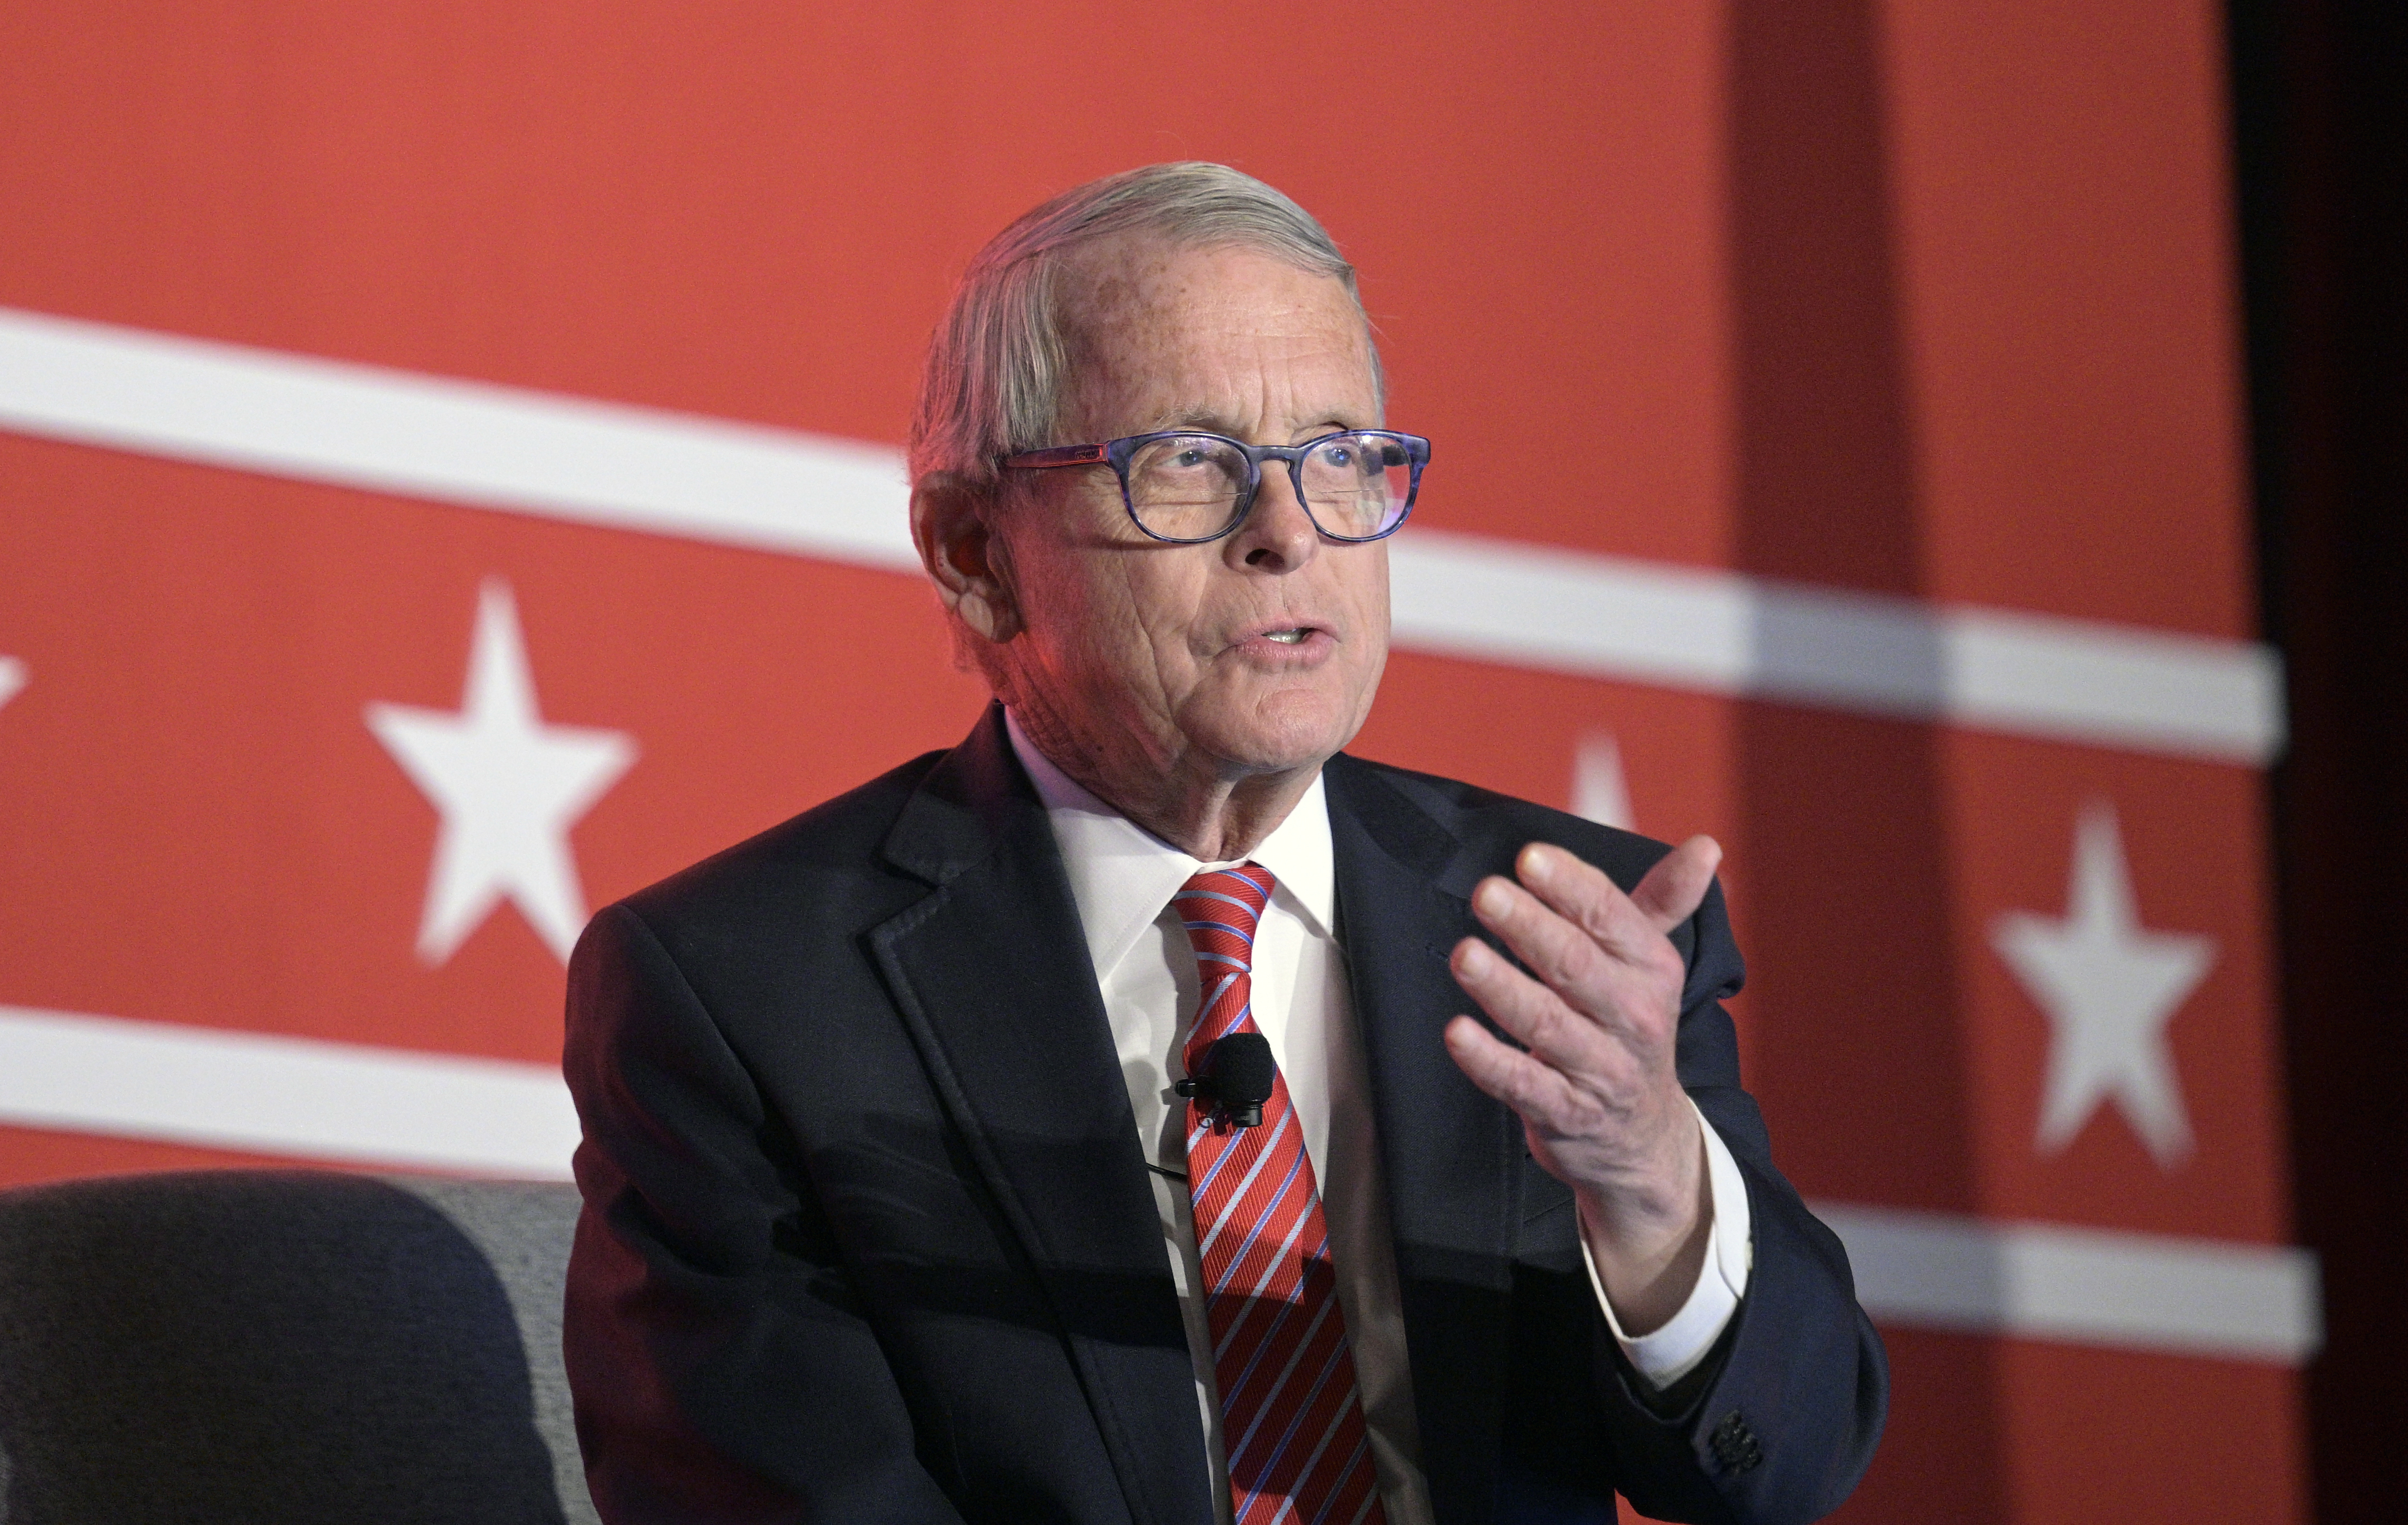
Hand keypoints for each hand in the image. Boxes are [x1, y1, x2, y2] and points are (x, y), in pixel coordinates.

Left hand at [1443, 836, 1722, 1333]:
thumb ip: (1663, 901)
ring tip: (1465, 954)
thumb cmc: (1629, 1028)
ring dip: (1503, 987)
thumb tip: (1706, 845)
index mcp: (1653, 969)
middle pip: (1576, 964)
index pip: (1612, 917)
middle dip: (1530, 926)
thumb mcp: (1650, 965)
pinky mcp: (1565, 1113)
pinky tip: (1457, 1033)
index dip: (1570, 886)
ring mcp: (1601, 1069)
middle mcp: (1634, 1016)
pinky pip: (1523, 1084)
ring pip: (1547, 1023)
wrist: (1644, 1138)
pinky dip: (1488, 1059)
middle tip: (1486, 894)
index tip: (1529, 858)